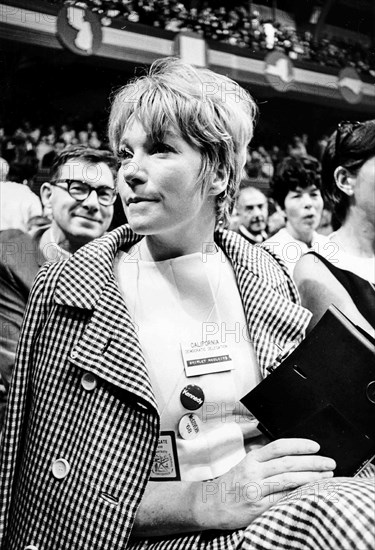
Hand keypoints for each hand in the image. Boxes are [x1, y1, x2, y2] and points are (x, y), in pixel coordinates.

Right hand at [201, 438, 335, 529]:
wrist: (211, 504)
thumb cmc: (231, 484)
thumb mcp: (244, 464)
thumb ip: (263, 457)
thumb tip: (287, 450)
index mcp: (251, 458)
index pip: (278, 447)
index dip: (299, 445)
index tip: (315, 446)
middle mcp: (253, 472)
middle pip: (288, 463)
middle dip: (312, 462)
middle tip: (329, 462)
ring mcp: (255, 490)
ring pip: (288, 480)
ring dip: (310, 478)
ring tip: (326, 476)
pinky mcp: (258, 507)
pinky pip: (282, 499)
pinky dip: (298, 495)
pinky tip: (311, 492)